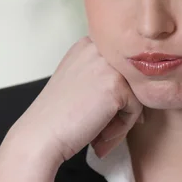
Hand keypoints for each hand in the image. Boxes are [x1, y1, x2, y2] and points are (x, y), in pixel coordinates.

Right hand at [11, 36, 143, 161]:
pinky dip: (122, 128)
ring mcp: (107, 65)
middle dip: (121, 108)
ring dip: (122, 120)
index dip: (115, 96)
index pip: (120, 69)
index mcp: (87, 45)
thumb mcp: (79, 82)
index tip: (101, 117)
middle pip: (130, 80)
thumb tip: (140, 89)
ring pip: (136, 95)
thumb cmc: (58, 118)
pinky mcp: (116, 85)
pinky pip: (136, 109)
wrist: (41, 136)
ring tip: (101, 136)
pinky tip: (100, 136)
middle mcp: (97, 48)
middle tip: (102, 131)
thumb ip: (103, 76)